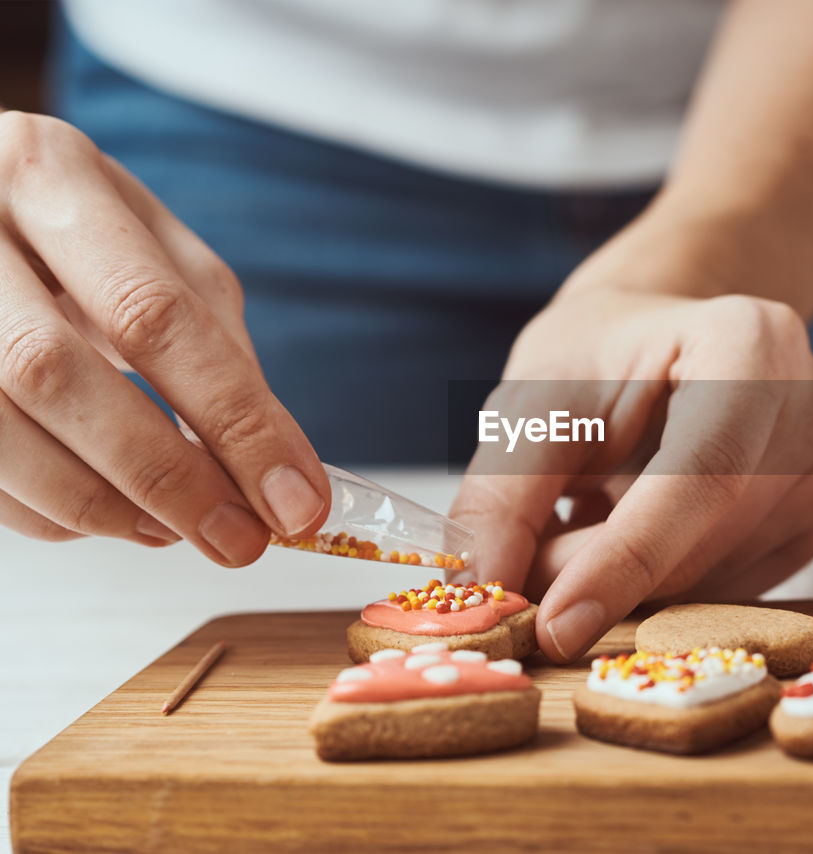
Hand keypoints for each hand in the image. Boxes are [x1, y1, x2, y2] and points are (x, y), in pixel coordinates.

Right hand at [0, 111, 328, 564]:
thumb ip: (213, 336)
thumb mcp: (153, 247)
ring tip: (176, 530)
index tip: (296, 500)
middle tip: (239, 539)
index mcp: (50, 176)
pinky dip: (50, 509)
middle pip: (58, 374)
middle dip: (166, 476)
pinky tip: (108, 512)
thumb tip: (271, 455)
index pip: (154, 315)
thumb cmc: (73, 229)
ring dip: (100, 504)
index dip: (234, 420)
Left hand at [450, 287, 812, 661]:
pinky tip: (639, 528)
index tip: (555, 626)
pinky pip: (729, 589)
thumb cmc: (596, 360)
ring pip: (715, 578)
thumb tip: (480, 595)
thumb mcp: (530, 406)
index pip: (701, 474)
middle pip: (705, 536)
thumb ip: (503, 499)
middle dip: (603, 571)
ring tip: (589, 515)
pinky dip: (666, 580)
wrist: (659, 341)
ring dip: (629, 580)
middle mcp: (811, 403)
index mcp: (750, 341)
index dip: (627, 560)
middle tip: (531, 557)